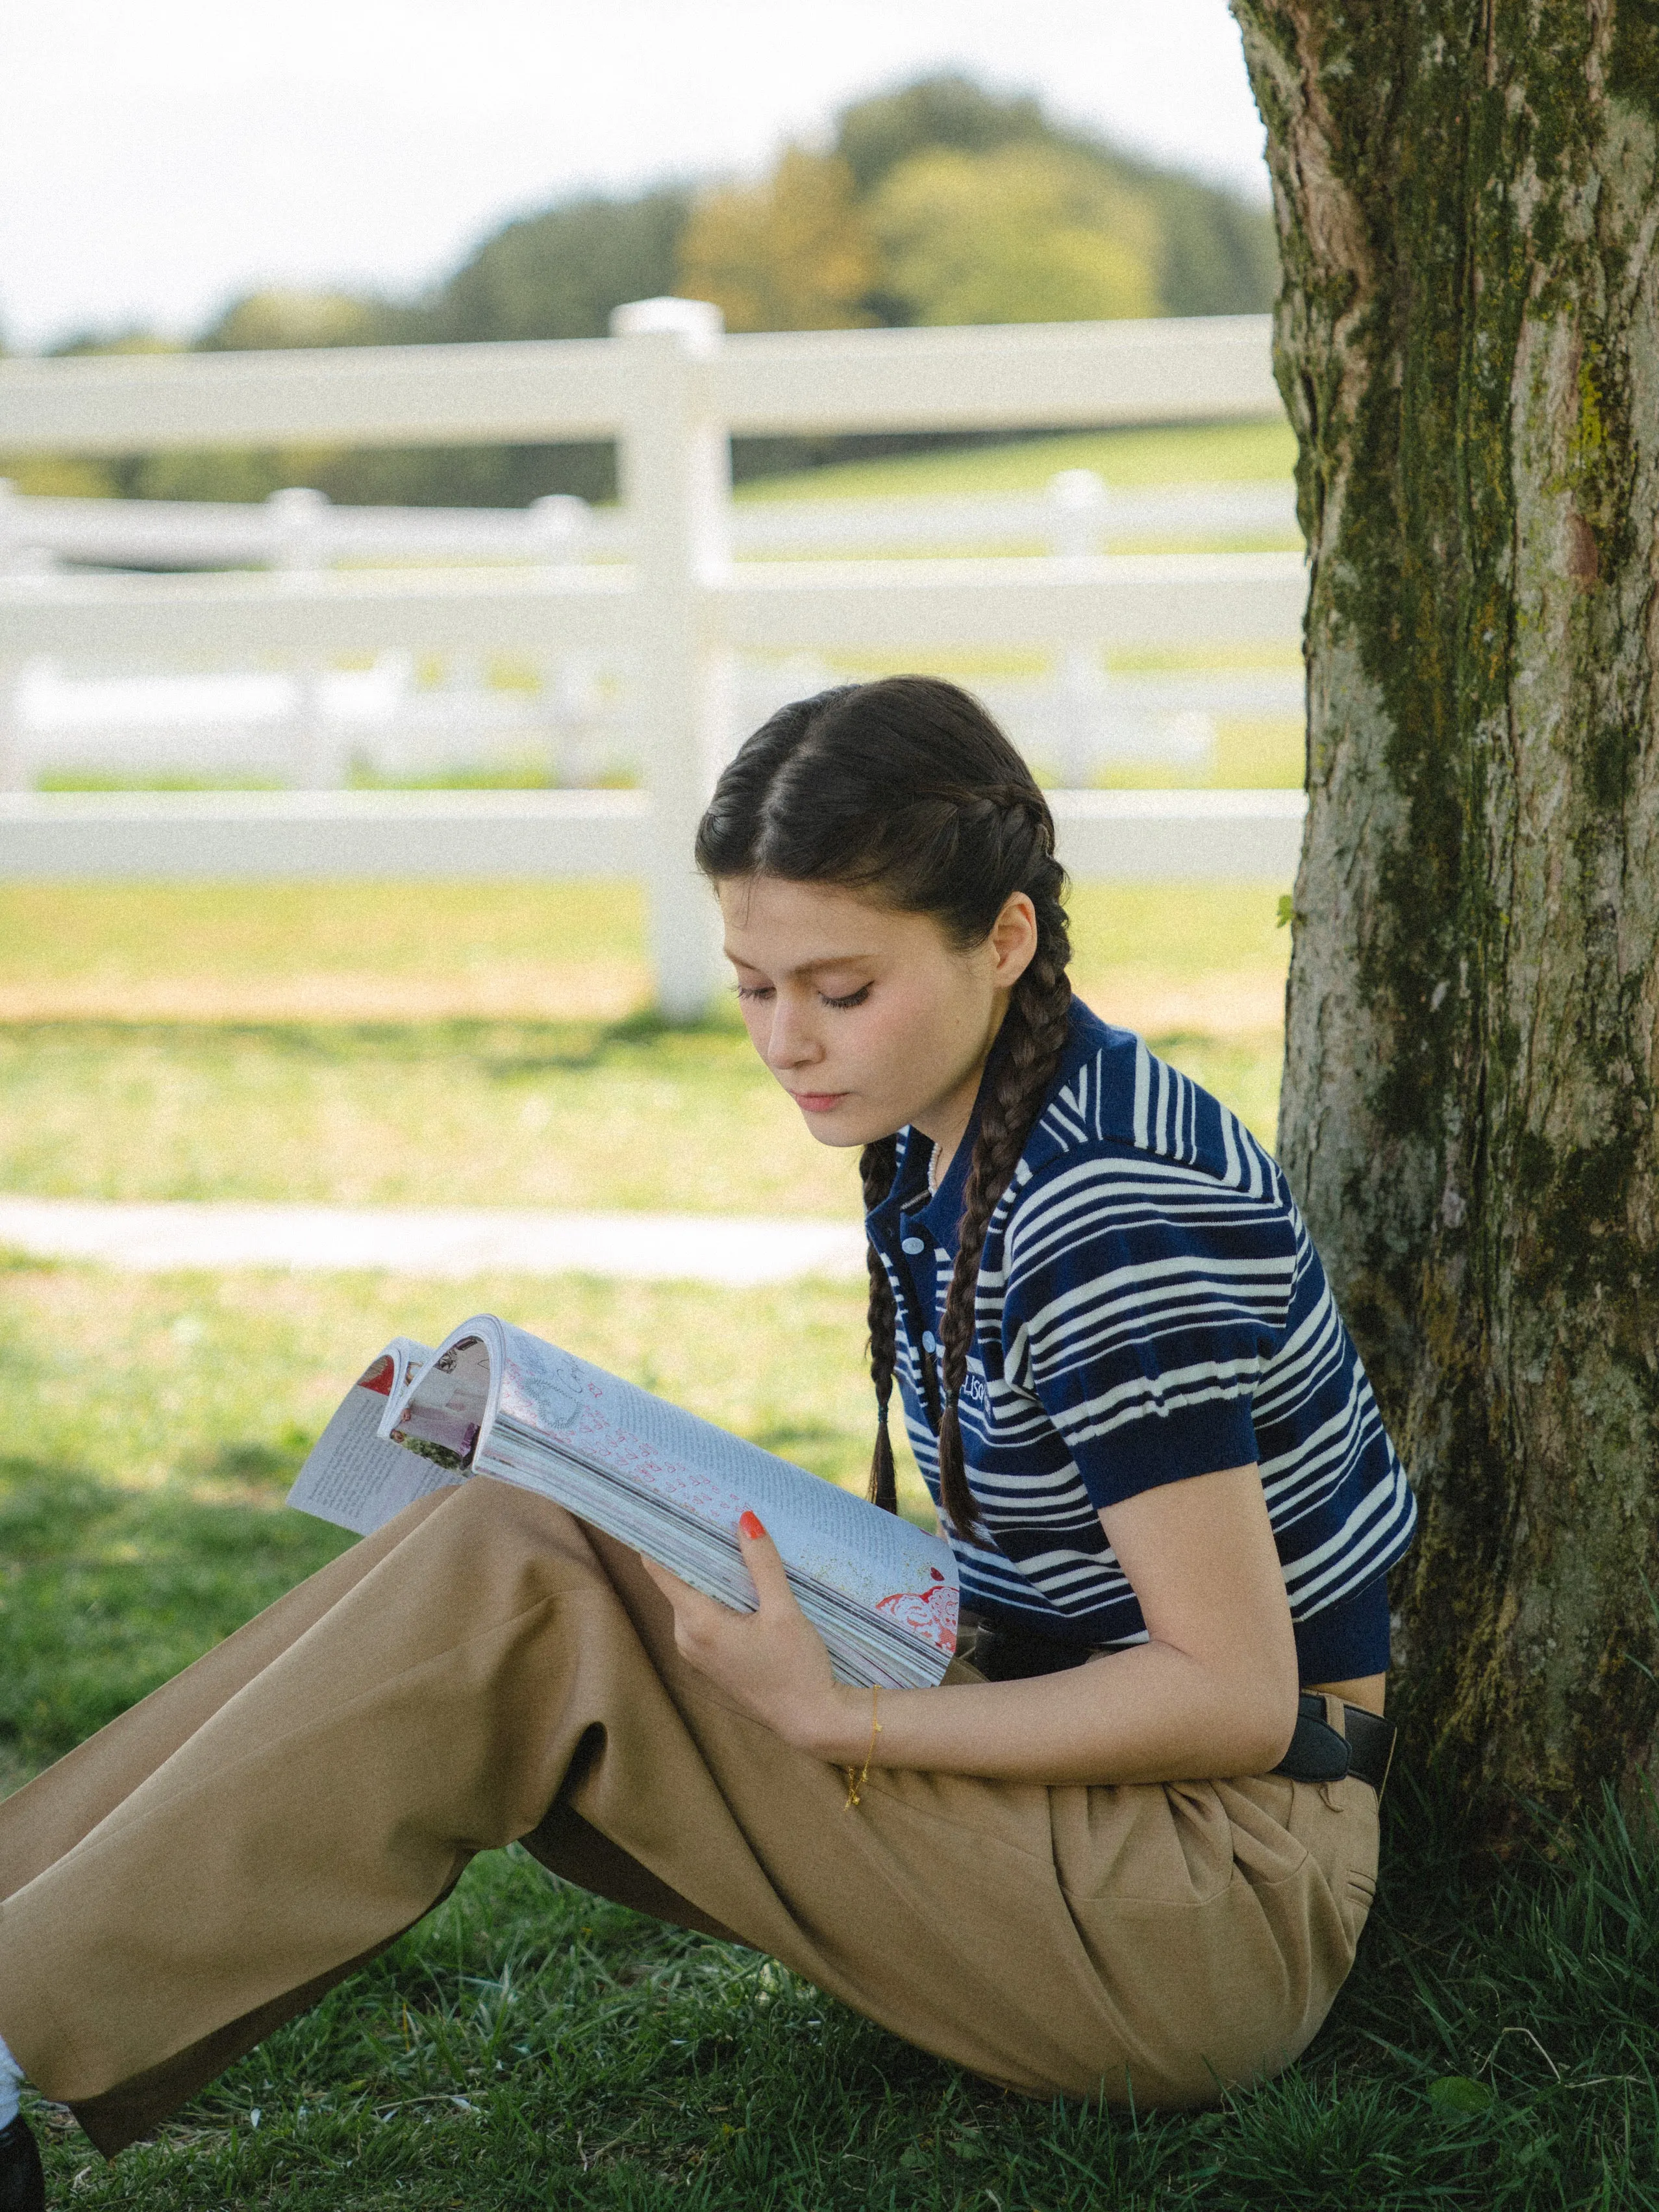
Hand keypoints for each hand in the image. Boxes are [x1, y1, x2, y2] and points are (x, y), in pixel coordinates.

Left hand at [636, 1512, 861, 1757]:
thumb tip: (744, 1518)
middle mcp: (686, 1639)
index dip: (659, 1537)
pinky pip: (702, 1616)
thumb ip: (762, 1563)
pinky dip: (717, 1596)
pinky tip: (742, 1583)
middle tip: (711, 1513)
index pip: (660, 1570)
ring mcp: (695, 1652)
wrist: (809, 1720)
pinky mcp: (709, 1660)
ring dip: (710, 1573)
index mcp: (698, 1624)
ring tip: (732, 1542)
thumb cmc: (798, 1667)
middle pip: (679, 1580)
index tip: (663, 1507)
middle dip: (695, 1550)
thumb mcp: (784, 1610)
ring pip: (692, 1598)